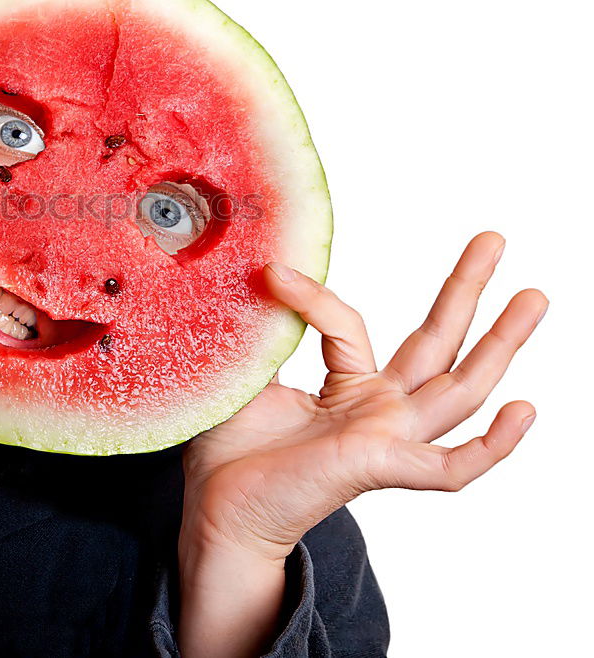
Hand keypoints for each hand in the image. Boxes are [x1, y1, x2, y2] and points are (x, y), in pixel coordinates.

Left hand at [177, 231, 546, 656]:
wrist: (218, 514)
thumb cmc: (232, 456)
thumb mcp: (249, 377)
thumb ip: (266, 332)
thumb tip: (264, 271)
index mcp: (351, 389)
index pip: (352, 327)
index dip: (315, 296)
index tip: (273, 270)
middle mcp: (380, 412)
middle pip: (439, 345)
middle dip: (467, 291)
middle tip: (493, 239)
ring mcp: (388, 440)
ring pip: (461, 390)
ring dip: (501, 343)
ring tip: (534, 296)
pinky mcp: (383, 470)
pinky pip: (451, 466)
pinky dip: (491, 446)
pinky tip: (523, 411)